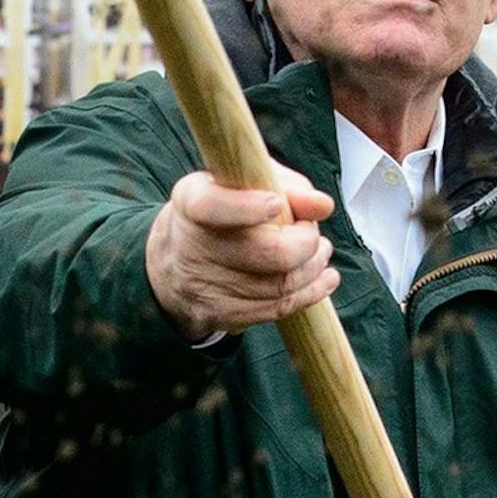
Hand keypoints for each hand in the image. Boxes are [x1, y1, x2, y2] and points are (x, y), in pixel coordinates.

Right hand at [145, 163, 336, 340]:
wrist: (173, 263)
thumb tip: (322, 206)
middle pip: (266, 253)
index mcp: (192, 202)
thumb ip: (286, 186)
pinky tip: (322, 277)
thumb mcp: (243, 182)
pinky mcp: (222, 315)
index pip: (211, 206)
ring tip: (319, 251)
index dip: (246, 208)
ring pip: (280, 284)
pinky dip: (310, 292)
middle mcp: (193, 246)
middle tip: (311, 232)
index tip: (275, 204)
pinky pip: (278, 308)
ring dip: (313, 267)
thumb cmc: (221, 211)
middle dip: (305, 243)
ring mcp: (206, 286)